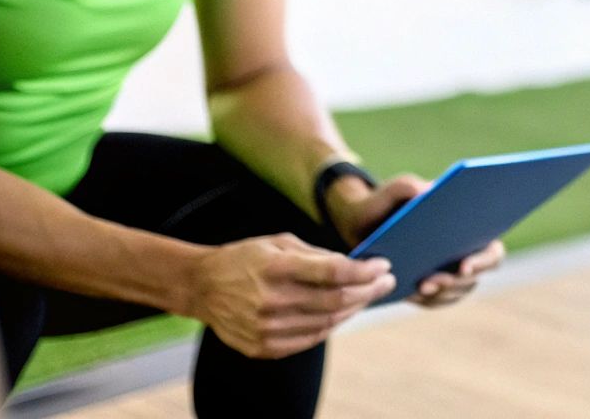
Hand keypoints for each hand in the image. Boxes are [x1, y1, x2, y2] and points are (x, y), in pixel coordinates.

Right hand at [185, 232, 395, 358]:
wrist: (203, 287)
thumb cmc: (246, 258)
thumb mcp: (279, 243)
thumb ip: (317, 255)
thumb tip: (356, 265)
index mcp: (276, 269)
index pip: (333, 272)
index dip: (364, 271)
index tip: (383, 266)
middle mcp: (271, 301)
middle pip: (336, 301)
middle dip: (368, 291)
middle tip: (386, 282)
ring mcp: (266, 329)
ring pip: (327, 323)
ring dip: (354, 310)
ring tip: (367, 296)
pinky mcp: (263, 347)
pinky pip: (310, 339)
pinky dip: (331, 325)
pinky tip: (342, 313)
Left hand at [329, 173, 506, 307]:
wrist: (360, 225)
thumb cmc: (383, 203)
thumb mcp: (389, 190)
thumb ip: (407, 185)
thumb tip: (430, 189)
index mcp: (467, 224)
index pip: (491, 248)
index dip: (484, 260)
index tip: (463, 265)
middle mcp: (466, 249)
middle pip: (476, 275)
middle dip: (456, 281)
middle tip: (430, 282)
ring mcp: (451, 270)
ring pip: (458, 290)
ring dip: (441, 291)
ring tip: (418, 287)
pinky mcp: (433, 286)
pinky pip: (437, 299)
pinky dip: (426, 299)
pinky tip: (410, 292)